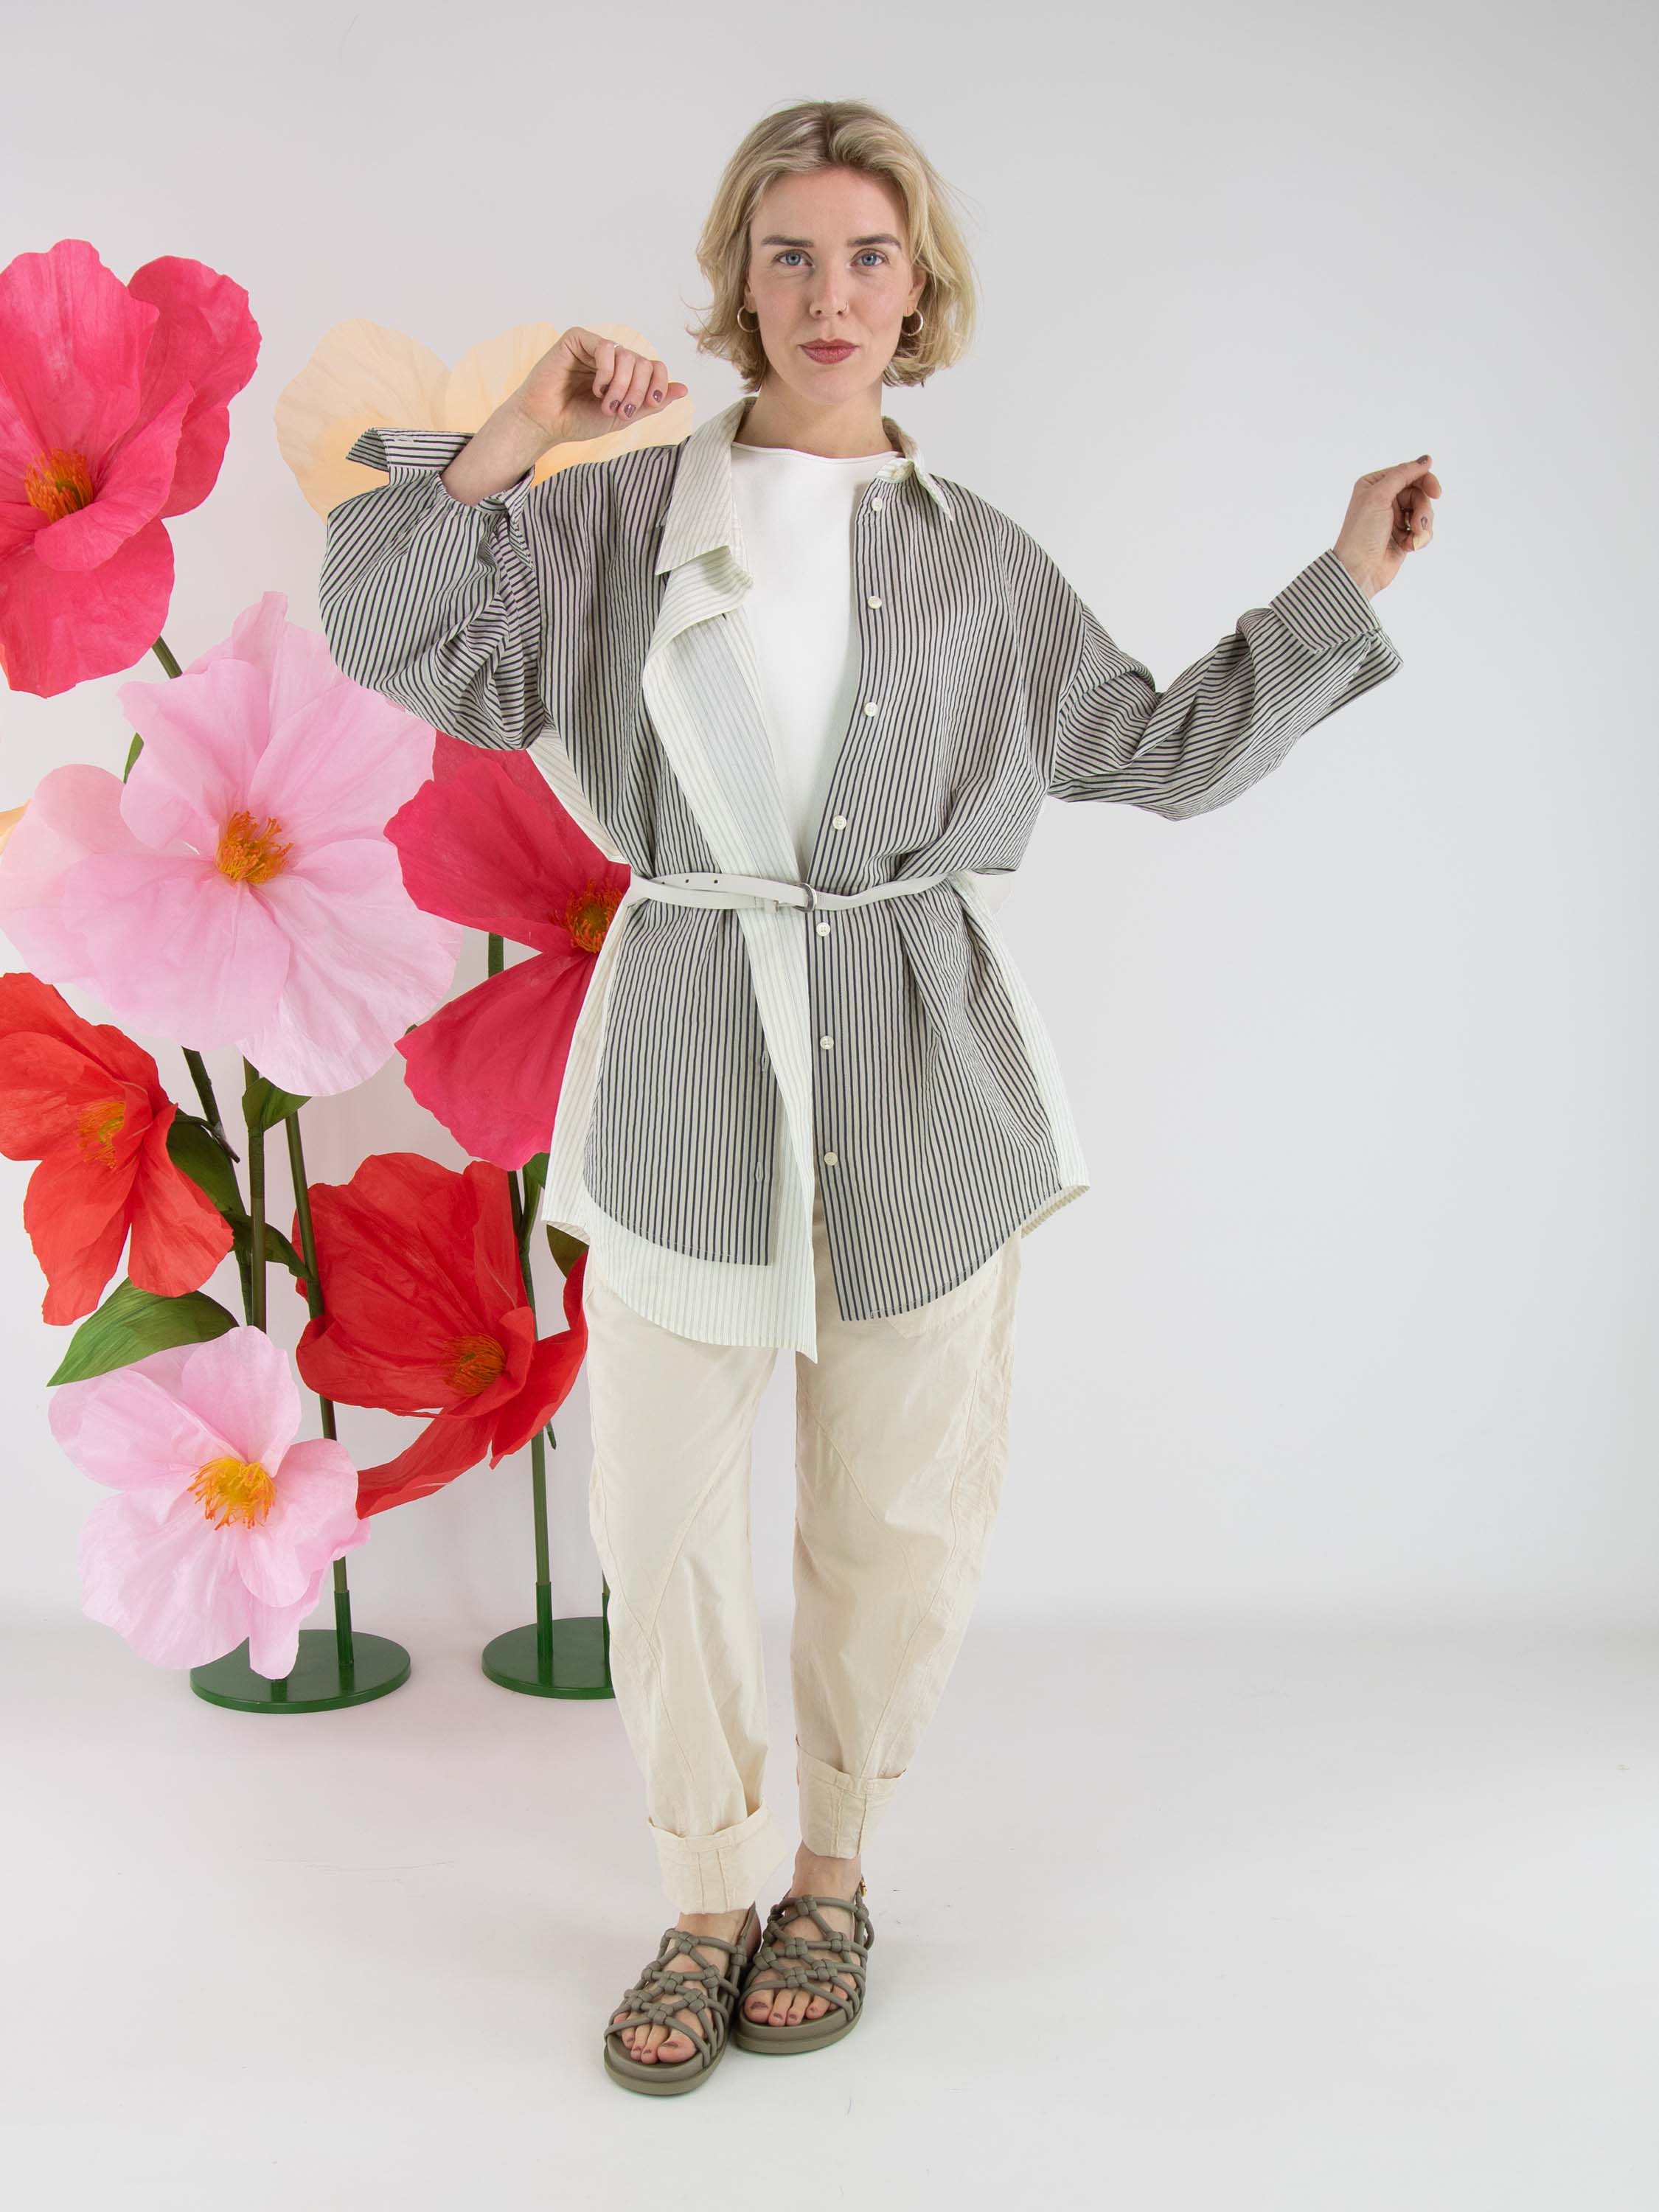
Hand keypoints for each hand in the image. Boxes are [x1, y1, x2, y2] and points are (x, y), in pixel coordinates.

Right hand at [514, 328, 687, 446]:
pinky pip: (606, 347)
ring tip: (604, 402)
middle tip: (619, 410)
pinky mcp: (577, 339)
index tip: (650, 404)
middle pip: (645, 363)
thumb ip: (651, 403)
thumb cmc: (579, 420)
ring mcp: (594, 347)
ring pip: (628, 356)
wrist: (548, 423)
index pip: (655, 367)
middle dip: (637, 391)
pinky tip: (595, 387)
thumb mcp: (623, 416)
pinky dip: (605, 371)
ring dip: (621, 386)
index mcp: (624, 374)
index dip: (659, 385)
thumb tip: (684, 389)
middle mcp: (612, 358)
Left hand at [1332, 455, 1441, 598]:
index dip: (1425, 481)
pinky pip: (1424, 529)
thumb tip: (1425, 460)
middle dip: (1422, 509)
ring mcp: (1395, 518)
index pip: (1408, 473)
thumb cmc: (1362, 533)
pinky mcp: (1403, 535)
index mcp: (1375, 485)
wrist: (1360, 570)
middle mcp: (1385, 499)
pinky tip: (1409, 546)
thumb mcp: (1379, 496)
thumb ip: (1403, 474)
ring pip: (1424, 511)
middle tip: (1418, 524)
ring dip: (1422, 525)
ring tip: (1413, 537)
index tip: (1436, 492)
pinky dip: (1420, 538)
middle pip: (1419, 493)